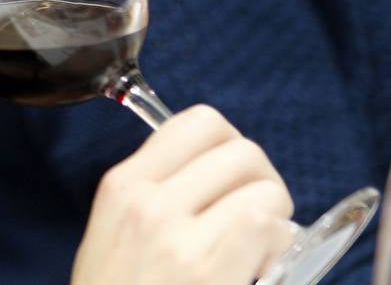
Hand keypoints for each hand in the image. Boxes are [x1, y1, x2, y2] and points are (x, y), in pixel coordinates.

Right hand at [70, 105, 293, 284]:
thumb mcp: (112, 229)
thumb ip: (154, 191)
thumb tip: (217, 172)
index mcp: (124, 184)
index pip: (197, 122)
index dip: (230, 143)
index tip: (230, 174)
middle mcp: (149, 200)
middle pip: (240, 149)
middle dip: (261, 179)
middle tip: (256, 212)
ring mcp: (179, 236)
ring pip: (263, 187)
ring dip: (275, 214)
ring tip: (262, 243)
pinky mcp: (209, 271)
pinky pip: (266, 227)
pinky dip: (278, 243)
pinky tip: (263, 265)